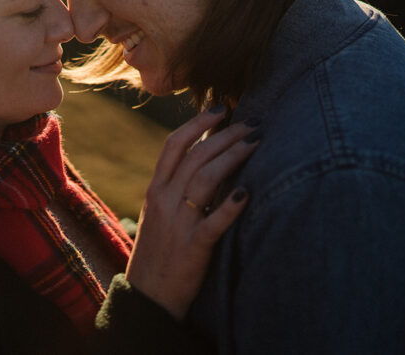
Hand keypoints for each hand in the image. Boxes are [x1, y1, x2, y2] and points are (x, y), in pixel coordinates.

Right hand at [124, 108, 257, 319]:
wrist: (148, 295)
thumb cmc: (159, 251)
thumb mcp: (158, 213)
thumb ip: (174, 187)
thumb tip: (204, 159)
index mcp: (155, 189)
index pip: (174, 144)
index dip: (197, 123)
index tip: (220, 108)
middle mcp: (164, 200)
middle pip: (196, 156)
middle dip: (225, 134)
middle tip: (252, 122)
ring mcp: (178, 222)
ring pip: (206, 179)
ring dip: (233, 157)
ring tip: (256, 143)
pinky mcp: (193, 246)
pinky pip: (214, 221)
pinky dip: (231, 205)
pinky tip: (249, 192)